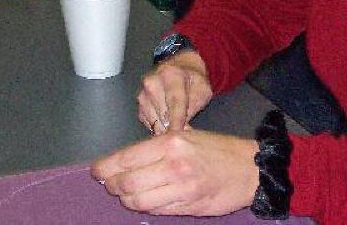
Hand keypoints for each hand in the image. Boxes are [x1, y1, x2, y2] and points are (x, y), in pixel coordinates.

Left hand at [92, 129, 258, 215]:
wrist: (249, 168)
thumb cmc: (217, 149)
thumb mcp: (188, 135)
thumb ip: (158, 147)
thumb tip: (126, 159)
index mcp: (171, 143)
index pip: (126, 159)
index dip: (105, 168)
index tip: (97, 171)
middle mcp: (174, 165)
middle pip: (127, 183)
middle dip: (113, 186)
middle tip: (111, 184)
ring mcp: (181, 188)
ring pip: (138, 201)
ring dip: (127, 200)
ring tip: (128, 194)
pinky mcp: (188, 206)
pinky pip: (156, 211)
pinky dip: (146, 207)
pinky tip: (148, 200)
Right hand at [138, 51, 212, 134]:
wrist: (181, 66)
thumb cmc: (194, 79)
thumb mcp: (203, 89)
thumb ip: (194, 106)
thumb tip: (182, 128)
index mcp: (171, 74)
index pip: (174, 101)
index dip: (177, 121)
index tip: (178, 135)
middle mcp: (152, 81)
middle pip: (162, 114)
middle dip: (173, 127)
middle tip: (184, 131)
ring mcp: (143, 92)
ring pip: (154, 121)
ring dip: (165, 127)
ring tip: (177, 124)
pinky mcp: (139, 102)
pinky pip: (148, 121)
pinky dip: (158, 124)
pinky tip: (167, 120)